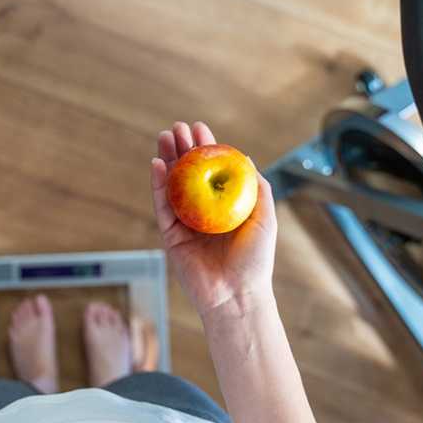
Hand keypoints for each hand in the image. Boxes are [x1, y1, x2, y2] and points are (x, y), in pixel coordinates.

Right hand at [150, 122, 277, 320]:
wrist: (236, 295)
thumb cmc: (255, 260)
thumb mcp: (264, 217)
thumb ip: (256, 188)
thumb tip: (243, 158)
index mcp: (224, 207)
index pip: (211, 171)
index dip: (204, 149)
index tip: (199, 128)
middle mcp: (203, 212)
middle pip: (188, 174)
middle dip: (182, 149)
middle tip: (177, 127)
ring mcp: (185, 224)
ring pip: (172, 186)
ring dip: (167, 160)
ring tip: (165, 137)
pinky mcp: (170, 237)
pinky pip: (162, 207)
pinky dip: (158, 185)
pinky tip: (158, 164)